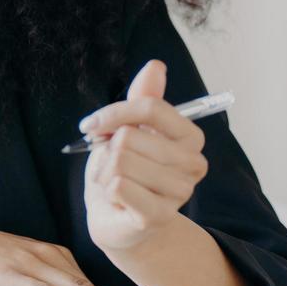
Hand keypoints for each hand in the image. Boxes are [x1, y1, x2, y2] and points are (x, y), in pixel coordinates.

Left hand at [81, 59, 208, 252]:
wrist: (118, 219)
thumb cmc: (127, 170)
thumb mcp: (132, 129)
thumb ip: (144, 98)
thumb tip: (156, 66)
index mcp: (191, 138)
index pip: (151, 108)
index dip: (115, 112)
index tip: (93, 124)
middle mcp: (193, 165)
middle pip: (130, 136)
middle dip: (106, 148)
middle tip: (108, 163)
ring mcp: (179, 193)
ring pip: (121, 160)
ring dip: (104, 170)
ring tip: (112, 181)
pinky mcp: (158, 217)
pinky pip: (118, 185)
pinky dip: (105, 189)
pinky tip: (114, 198)